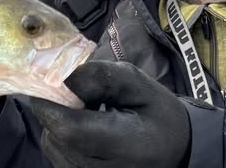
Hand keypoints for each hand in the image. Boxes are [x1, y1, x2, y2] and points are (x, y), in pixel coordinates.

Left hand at [30, 60, 190, 167]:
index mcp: (129, 146)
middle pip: (55, 134)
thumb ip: (98, 76)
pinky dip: (62, 132)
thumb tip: (59, 78)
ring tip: (87, 111)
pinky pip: (55, 149)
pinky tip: (84, 125)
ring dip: (59, 118)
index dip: (51, 101)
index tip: (54, 79)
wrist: (174, 149)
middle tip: (79, 93)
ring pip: (51, 141)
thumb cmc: (156, 112)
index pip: (68, 128)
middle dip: (57, 105)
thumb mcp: (135, 82)